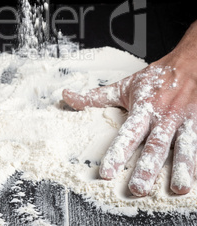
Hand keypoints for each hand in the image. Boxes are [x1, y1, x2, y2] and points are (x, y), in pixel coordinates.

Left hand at [62, 21, 196, 196]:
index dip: (117, 153)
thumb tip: (67, 97)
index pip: (127, 134)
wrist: (189, 63)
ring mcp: (185, 121)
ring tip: (178, 187)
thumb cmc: (155, 78)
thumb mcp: (124, 86)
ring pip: (183, 146)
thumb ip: (96, 97)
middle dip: (147, 168)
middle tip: (138, 188)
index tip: (107, 172)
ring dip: (181, 167)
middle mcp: (164, 117)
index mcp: (143, 109)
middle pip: (154, 145)